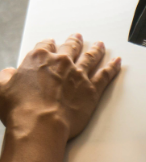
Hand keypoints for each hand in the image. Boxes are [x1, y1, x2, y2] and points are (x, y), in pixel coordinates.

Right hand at [0, 35, 121, 140]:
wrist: (41, 124)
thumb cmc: (20, 109)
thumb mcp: (1, 89)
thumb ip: (5, 78)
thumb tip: (8, 73)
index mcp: (39, 58)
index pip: (45, 45)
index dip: (48, 44)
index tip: (51, 43)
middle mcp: (62, 62)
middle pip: (71, 47)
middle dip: (74, 41)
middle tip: (78, 37)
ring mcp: (79, 75)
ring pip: (91, 57)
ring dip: (96, 50)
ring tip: (100, 45)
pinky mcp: (92, 89)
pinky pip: (106, 75)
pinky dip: (113, 67)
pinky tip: (117, 62)